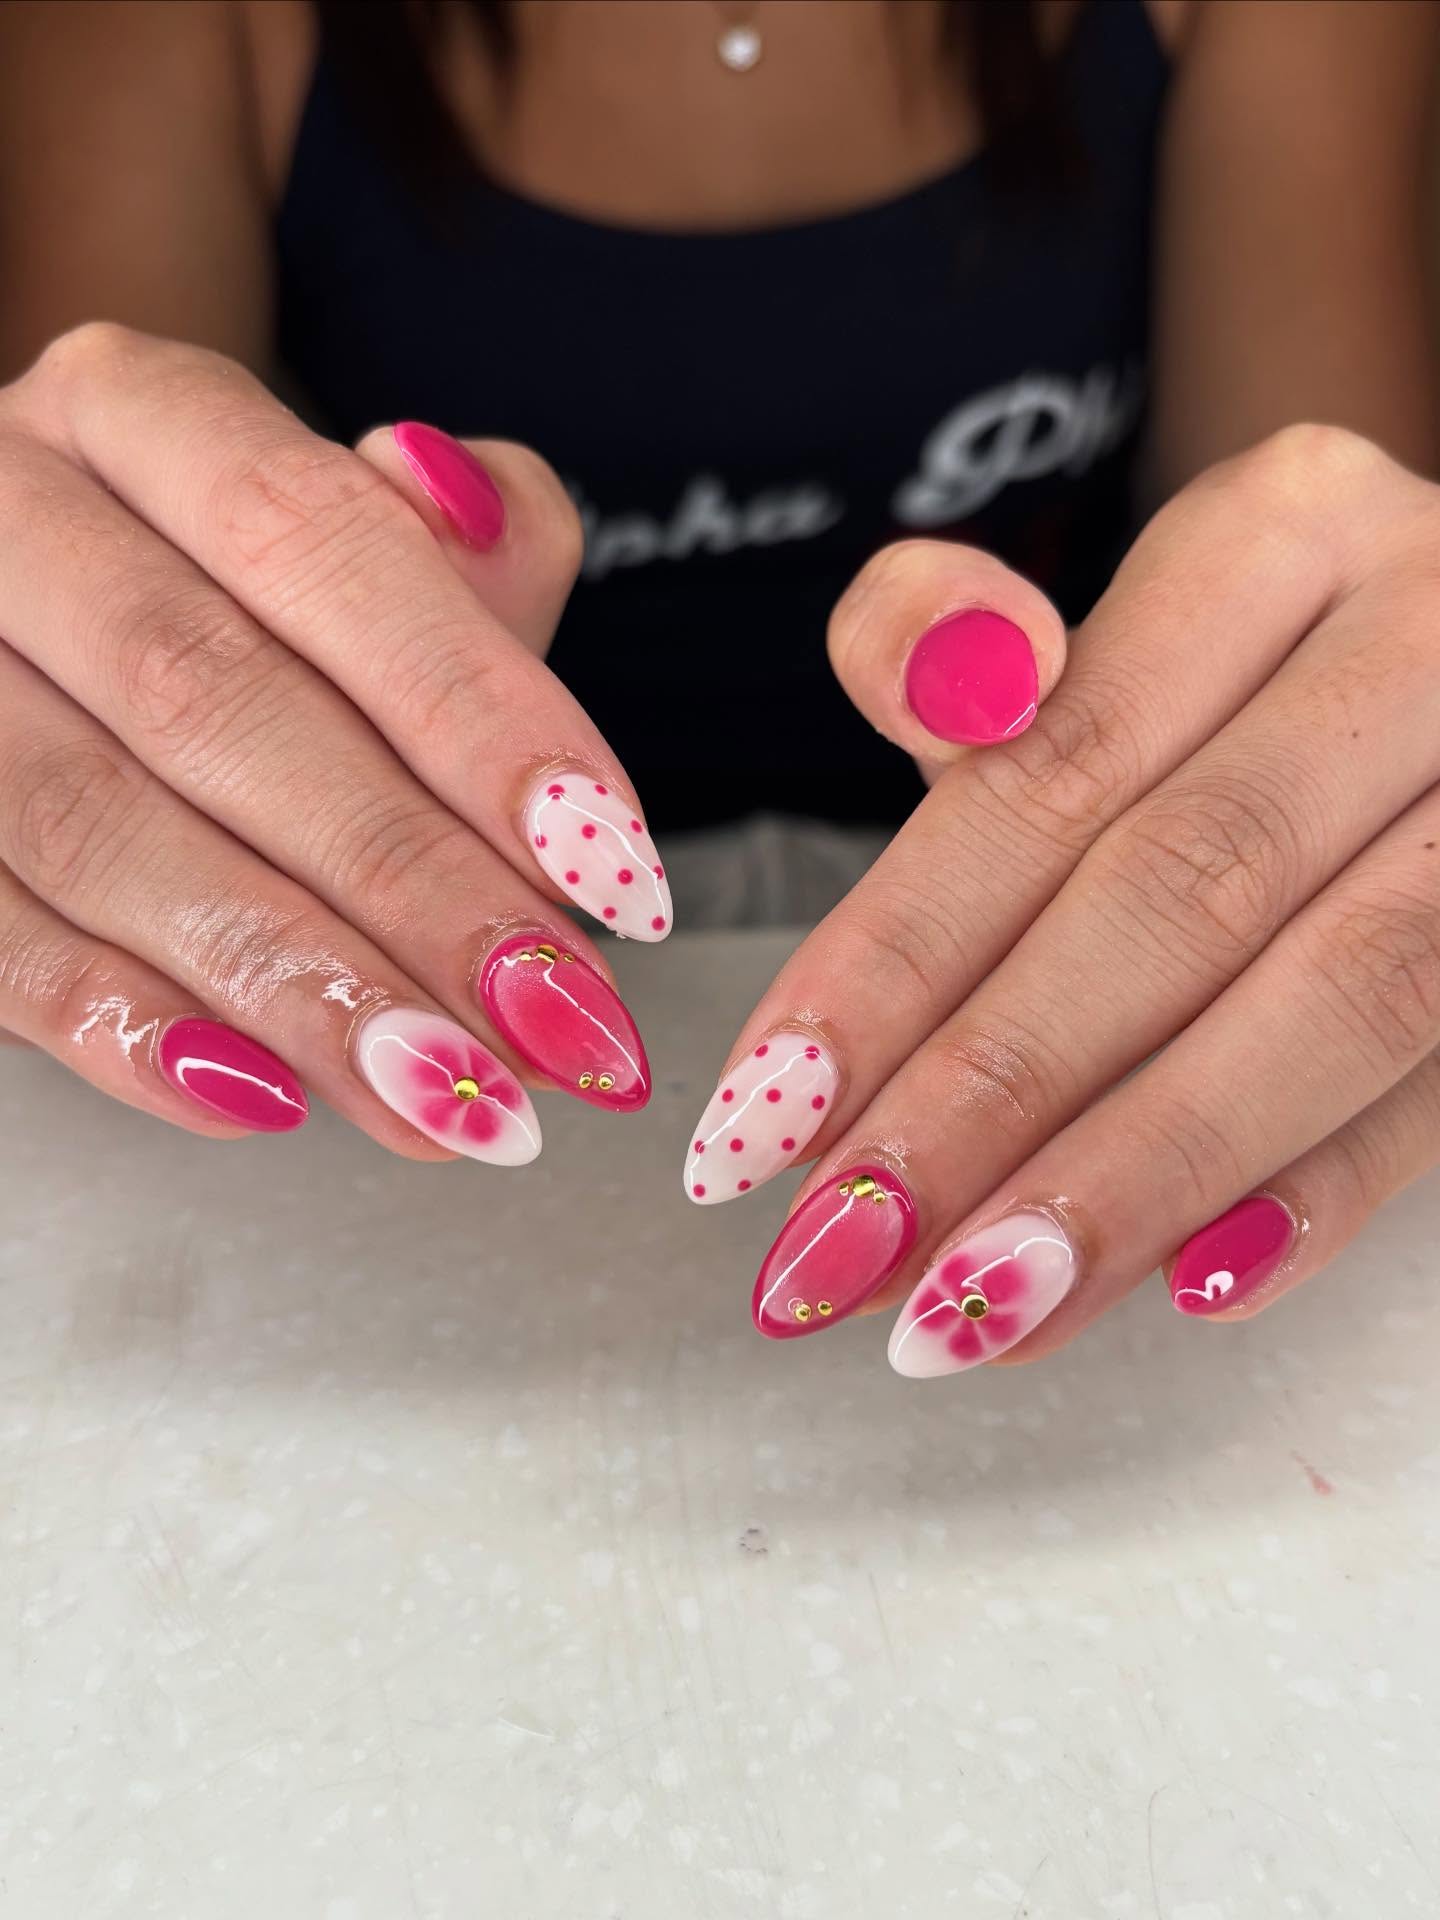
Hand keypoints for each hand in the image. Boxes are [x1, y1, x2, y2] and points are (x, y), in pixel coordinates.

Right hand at [0, 325, 669, 1158]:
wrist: (27, 642)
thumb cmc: (231, 609)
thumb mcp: (353, 557)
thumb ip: (455, 549)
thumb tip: (489, 510)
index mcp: (135, 414)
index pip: (316, 537)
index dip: (472, 707)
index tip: (606, 863)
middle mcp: (5, 511)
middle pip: (211, 694)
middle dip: (406, 879)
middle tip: (549, 1019)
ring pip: (95, 826)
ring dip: (288, 980)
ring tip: (440, 1092)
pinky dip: (122, 1028)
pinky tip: (259, 1098)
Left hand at [688, 426, 1439, 1368]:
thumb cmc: (1241, 686)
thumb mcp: (1096, 636)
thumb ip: (942, 645)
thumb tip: (947, 685)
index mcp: (1278, 536)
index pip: (1047, 774)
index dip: (891, 961)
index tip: (763, 1116)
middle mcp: (1427, 632)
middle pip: (1182, 888)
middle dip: (994, 1093)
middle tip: (845, 1246)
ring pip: (1341, 991)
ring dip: (1140, 1171)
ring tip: (975, 1307)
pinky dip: (1324, 1186)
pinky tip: (1193, 1285)